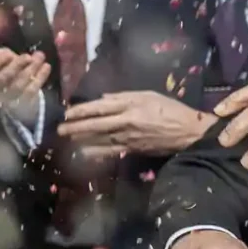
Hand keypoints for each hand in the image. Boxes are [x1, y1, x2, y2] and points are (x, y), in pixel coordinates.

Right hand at [0, 48, 49, 126]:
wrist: (10, 87)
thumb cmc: (3, 67)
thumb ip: (2, 55)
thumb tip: (11, 56)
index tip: (9, 54)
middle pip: (1, 79)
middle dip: (16, 66)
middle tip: (28, 56)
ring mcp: (3, 101)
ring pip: (17, 86)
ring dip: (30, 71)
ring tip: (40, 58)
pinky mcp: (19, 106)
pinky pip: (30, 92)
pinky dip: (39, 78)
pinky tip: (46, 67)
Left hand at [58, 91, 215, 157]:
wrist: (188, 132)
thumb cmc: (170, 109)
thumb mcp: (148, 95)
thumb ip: (123, 96)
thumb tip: (102, 99)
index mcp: (130, 106)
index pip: (100, 107)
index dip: (82, 110)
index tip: (68, 112)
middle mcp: (126, 122)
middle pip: (96, 124)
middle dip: (76, 127)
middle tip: (59, 129)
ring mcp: (128, 138)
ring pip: (100, 139)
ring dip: (81, 140)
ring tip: (66, 140)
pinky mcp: (132, 149)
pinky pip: (110, 151)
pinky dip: (95, 152)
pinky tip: (83, 153)